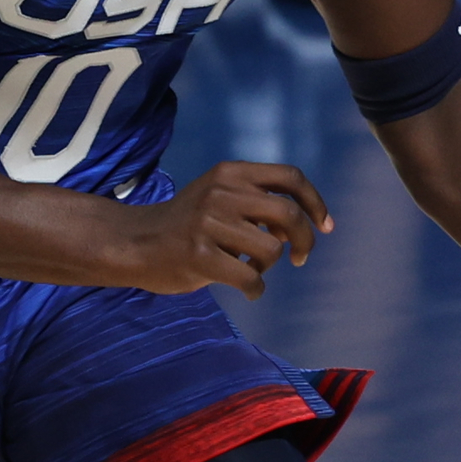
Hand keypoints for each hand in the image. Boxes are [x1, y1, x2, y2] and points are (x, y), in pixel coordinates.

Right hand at [117, 161, 331, 297]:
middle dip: (304, 240)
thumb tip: (300, 226)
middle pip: (288, 213)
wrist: (136, 242)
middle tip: (300, 258)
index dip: (315, 202)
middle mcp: (221, 192)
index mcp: (230, 172)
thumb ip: (255, 202)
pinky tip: (247, 289)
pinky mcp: (200, 256)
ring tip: (249, 267)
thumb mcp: (218, 196)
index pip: (290, 176)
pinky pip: (250, 278)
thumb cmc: (186, 223)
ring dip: (268, 266)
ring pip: (271, 249)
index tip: (325, 226)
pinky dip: (256, 289)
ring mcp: (209, 224)